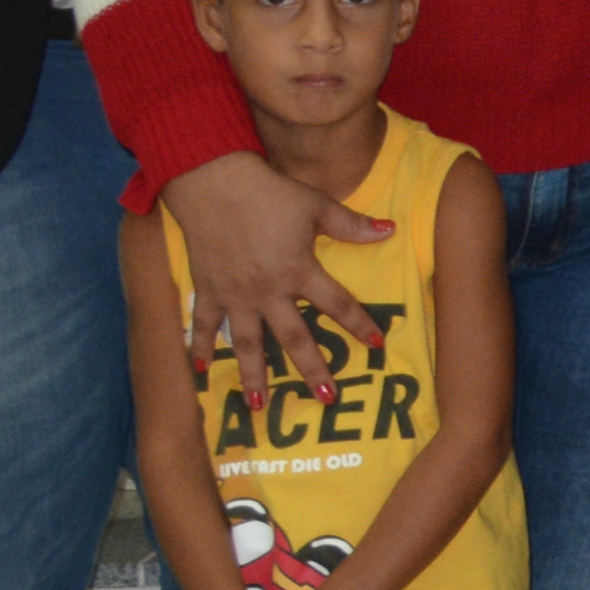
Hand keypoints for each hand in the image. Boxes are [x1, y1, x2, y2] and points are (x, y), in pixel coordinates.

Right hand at [161, 150, 380, 386]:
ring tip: (258, 407)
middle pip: (294, 338)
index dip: (358, 324)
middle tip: (326, 399)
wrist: (213, 182)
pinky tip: (200, 371)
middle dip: (312, 370)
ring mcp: (234, 294)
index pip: (337, 304)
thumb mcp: (316, 205)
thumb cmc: (269, 192)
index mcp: (299, 270)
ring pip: (248, 344)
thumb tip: (390, 230)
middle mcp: (268, 290)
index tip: (376, 345)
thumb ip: (351, 225)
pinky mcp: (207, 290)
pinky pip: (204, 325)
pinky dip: (199, 347)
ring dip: (254, 376)